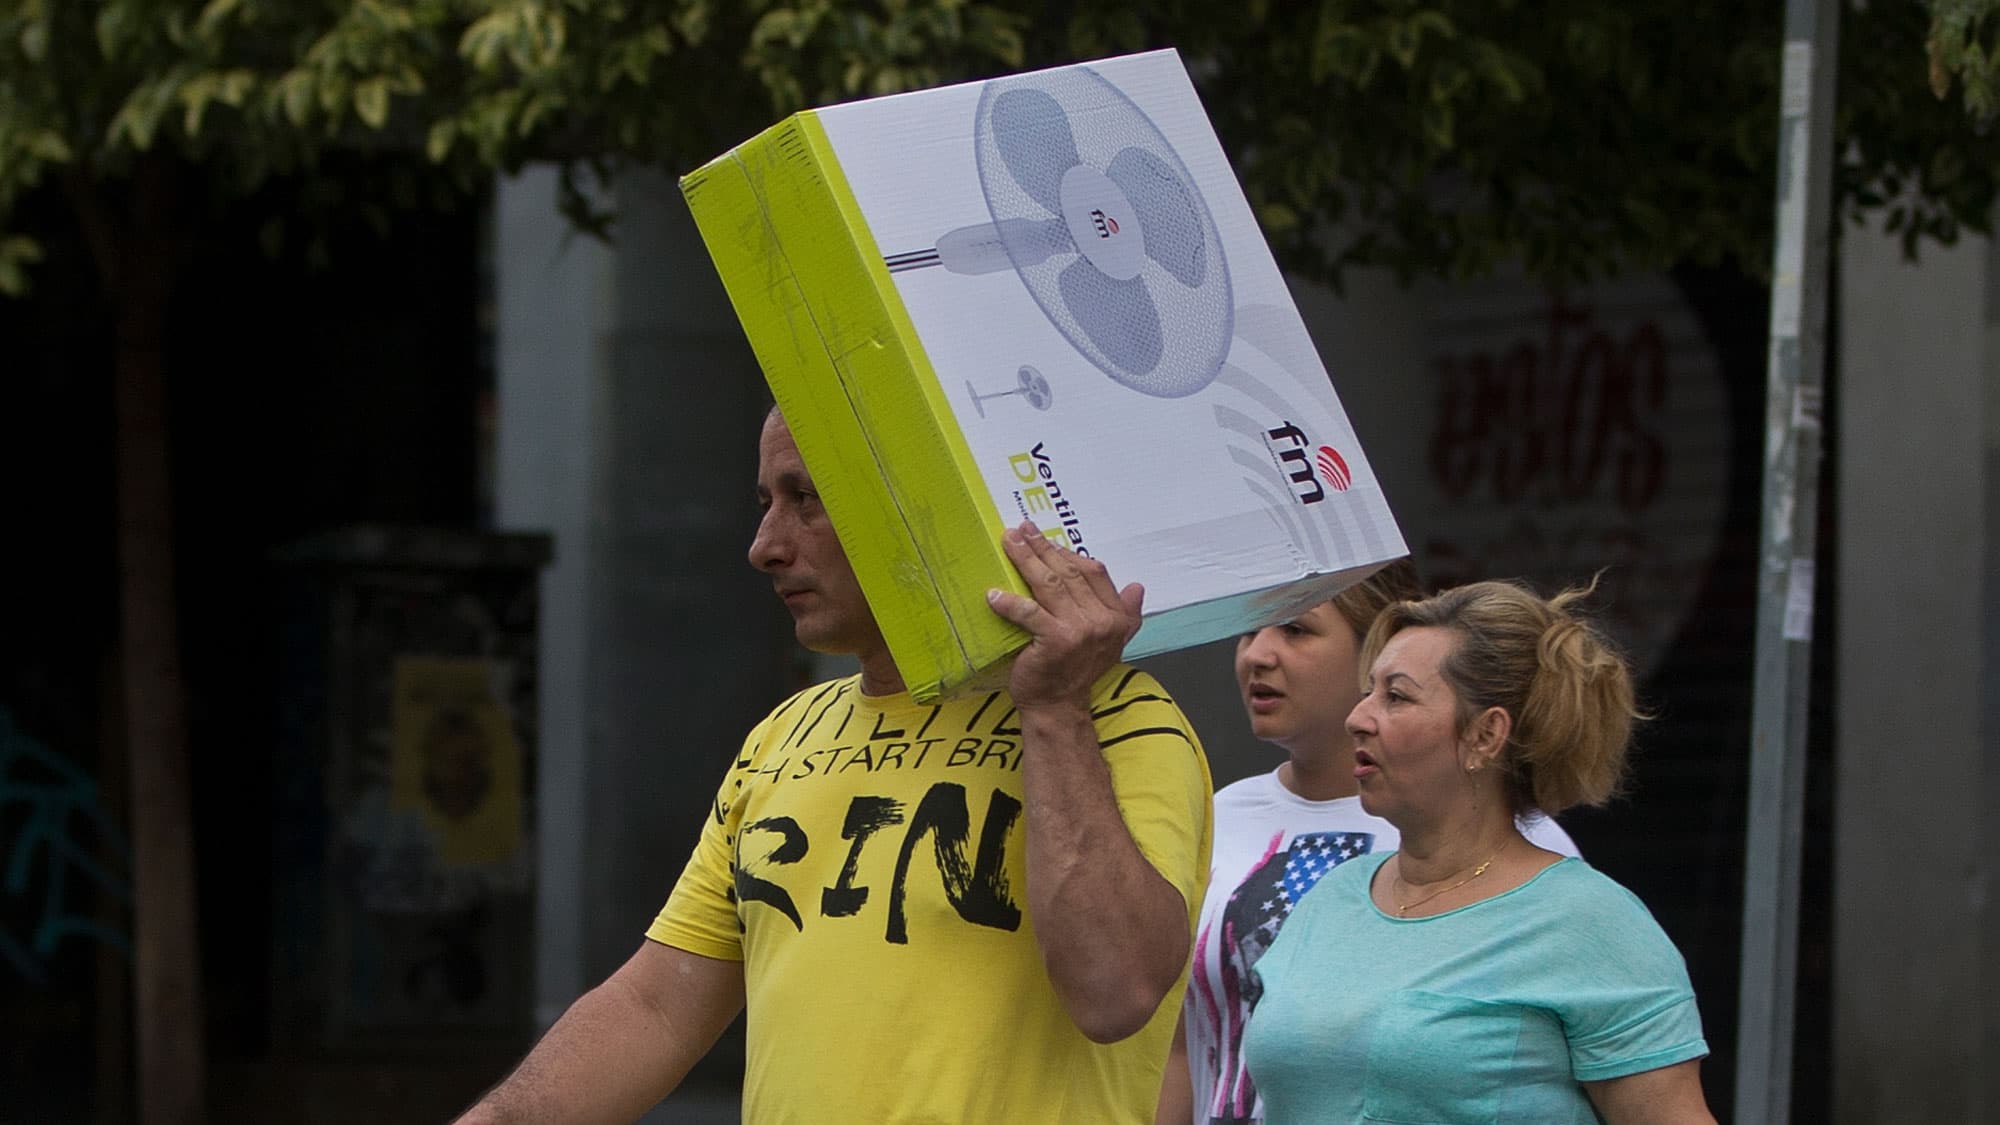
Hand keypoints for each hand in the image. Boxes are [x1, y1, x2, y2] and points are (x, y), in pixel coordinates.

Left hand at [986, 520, 1143, 710]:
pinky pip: (1029, 612)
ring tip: (1009, 543)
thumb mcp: (1111, 642)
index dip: (1067, 552)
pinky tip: (993, 594)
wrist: (1059, 706)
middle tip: (1020, 531)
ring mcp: (1080, 631)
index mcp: (1117, 617)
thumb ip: (1124, 613)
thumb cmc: (1077, 671)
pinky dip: (1009, 601)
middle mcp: (1103, 621)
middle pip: (1069, 573)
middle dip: (1042, 547)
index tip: (1045, 539)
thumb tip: (1137, 587)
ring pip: (1050, 584)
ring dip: (1026, 559)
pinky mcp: (1055, 641)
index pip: (1093, 572)